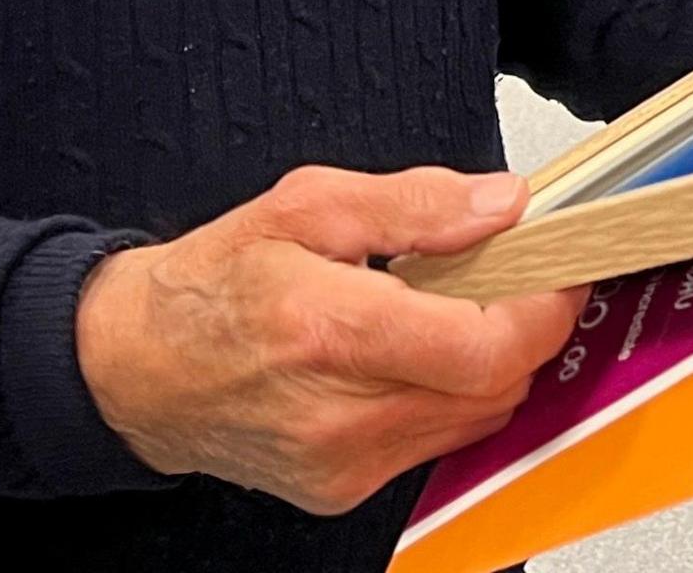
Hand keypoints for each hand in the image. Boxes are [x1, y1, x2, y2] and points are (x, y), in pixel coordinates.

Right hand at [72, 166, 580, 514]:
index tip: (556, 269)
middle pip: (494, 386)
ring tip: (444, 312)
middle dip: (519, 327)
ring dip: (485, 364)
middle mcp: (338, 412)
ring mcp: (342, 462)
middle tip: (505, 277)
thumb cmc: (210, 284)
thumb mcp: (305, 204)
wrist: (136, 366)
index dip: (542, 308)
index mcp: (328, 329)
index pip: (485, 346)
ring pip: (474, 418)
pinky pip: (435, 441)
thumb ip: (414, 205)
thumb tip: (500, 206)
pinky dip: (444, 396)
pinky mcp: (341, 488)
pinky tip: (405, 358)